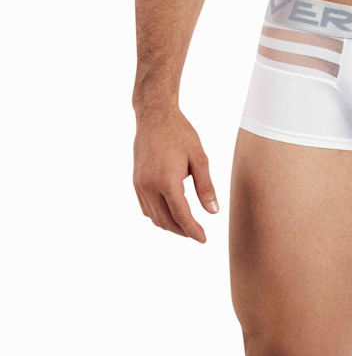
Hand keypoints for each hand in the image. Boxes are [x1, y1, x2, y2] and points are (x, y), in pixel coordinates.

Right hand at [133, 107, 218, 240]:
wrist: (155, 116)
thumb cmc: (180, 133)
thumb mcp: (199, 158)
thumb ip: (206, 187)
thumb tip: (213, 212)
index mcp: (167, 181)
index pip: (181, 215)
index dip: (193, 230)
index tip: (204, 239)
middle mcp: (149, 186)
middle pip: (165, 221)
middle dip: (182, 231)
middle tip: (198, 234)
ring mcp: (139, 185)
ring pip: (153, 217)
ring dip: (169, 225)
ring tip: (186, 226)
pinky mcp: (136, 182)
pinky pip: (146, 207)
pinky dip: (158, 215)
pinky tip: (170, 212)